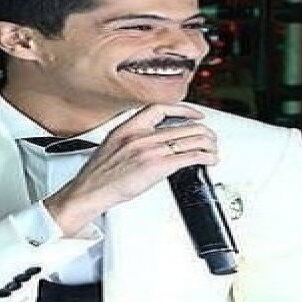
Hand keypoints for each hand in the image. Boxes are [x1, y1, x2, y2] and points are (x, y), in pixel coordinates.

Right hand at [44, 104, 217, 235]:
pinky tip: (210, 160)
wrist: (87, 192)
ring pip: (191, 140)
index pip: (160, 108)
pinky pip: (190, 157)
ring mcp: (149, 150)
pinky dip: (205, 157)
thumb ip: (133, 139)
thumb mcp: (112, 146)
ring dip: (209, 144)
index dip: (183, 109)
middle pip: (183, 126)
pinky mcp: (157, 167)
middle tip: (211, 138)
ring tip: (213, 149)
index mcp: (127, 128)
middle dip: (204, 133)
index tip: (195, 115)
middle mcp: (140, 136)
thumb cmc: (97, 176)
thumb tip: (152, 142)